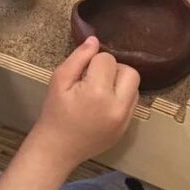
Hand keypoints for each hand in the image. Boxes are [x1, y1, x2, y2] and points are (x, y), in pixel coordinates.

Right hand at [32, 37, 139, 167]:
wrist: (56, 149)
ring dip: (120, 83)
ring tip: (99, 92)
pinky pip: (133, 102)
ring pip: (134, 86)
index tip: (82, 75)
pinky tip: (104, 104)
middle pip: (130, 71)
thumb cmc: (55, 113)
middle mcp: (117, 106)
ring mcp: (125, 119)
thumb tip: (94, 40)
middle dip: (113, 70)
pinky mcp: (127, 127)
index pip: (108, 60)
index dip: (93, 62)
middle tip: (94, 79)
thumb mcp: (59, 80)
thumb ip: (79, 58)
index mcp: (98, 93)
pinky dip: (122, 97)